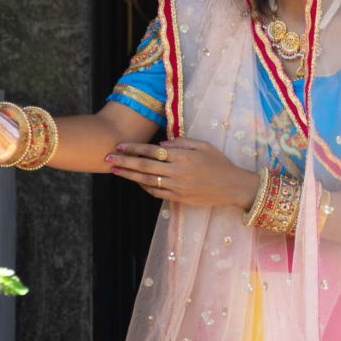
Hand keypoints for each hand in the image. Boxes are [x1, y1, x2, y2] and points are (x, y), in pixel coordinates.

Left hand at [107, 138, 259, 208]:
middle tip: (107, 158)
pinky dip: (144, 187)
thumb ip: (181, 142)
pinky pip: (156, 193)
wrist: (232, 187)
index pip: (152, 151)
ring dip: (129, 175)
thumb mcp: (203, 145)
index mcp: (183, 156)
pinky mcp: (178, 198)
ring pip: (147, 180)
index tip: (120, 145)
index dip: (134, 148)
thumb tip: (160, 143)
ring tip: (115, 170)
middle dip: (124, 162)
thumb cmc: (219, 162)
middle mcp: (177, 172)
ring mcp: (177, 187)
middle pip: (144, 166)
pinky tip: (135, 181)